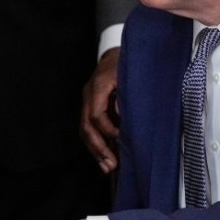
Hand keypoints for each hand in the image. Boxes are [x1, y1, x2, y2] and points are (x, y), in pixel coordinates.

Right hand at [80, 47, 120, 172]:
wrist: (121, 51)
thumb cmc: (131, 61)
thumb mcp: (133, 73)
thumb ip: (128, 93)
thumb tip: (122, 115)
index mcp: (99, 84)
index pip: (96, 114)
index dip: (108, 130)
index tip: (121, 140)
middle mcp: (89, 93)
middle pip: (87, 125)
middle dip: (99, 147)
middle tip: (111, 165)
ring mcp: (88, 100)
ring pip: (85, 130)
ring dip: (96, 151)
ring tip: (107, 168)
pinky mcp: (91, 106)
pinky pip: (90, 129)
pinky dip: (97, 145)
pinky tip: (105, 159)